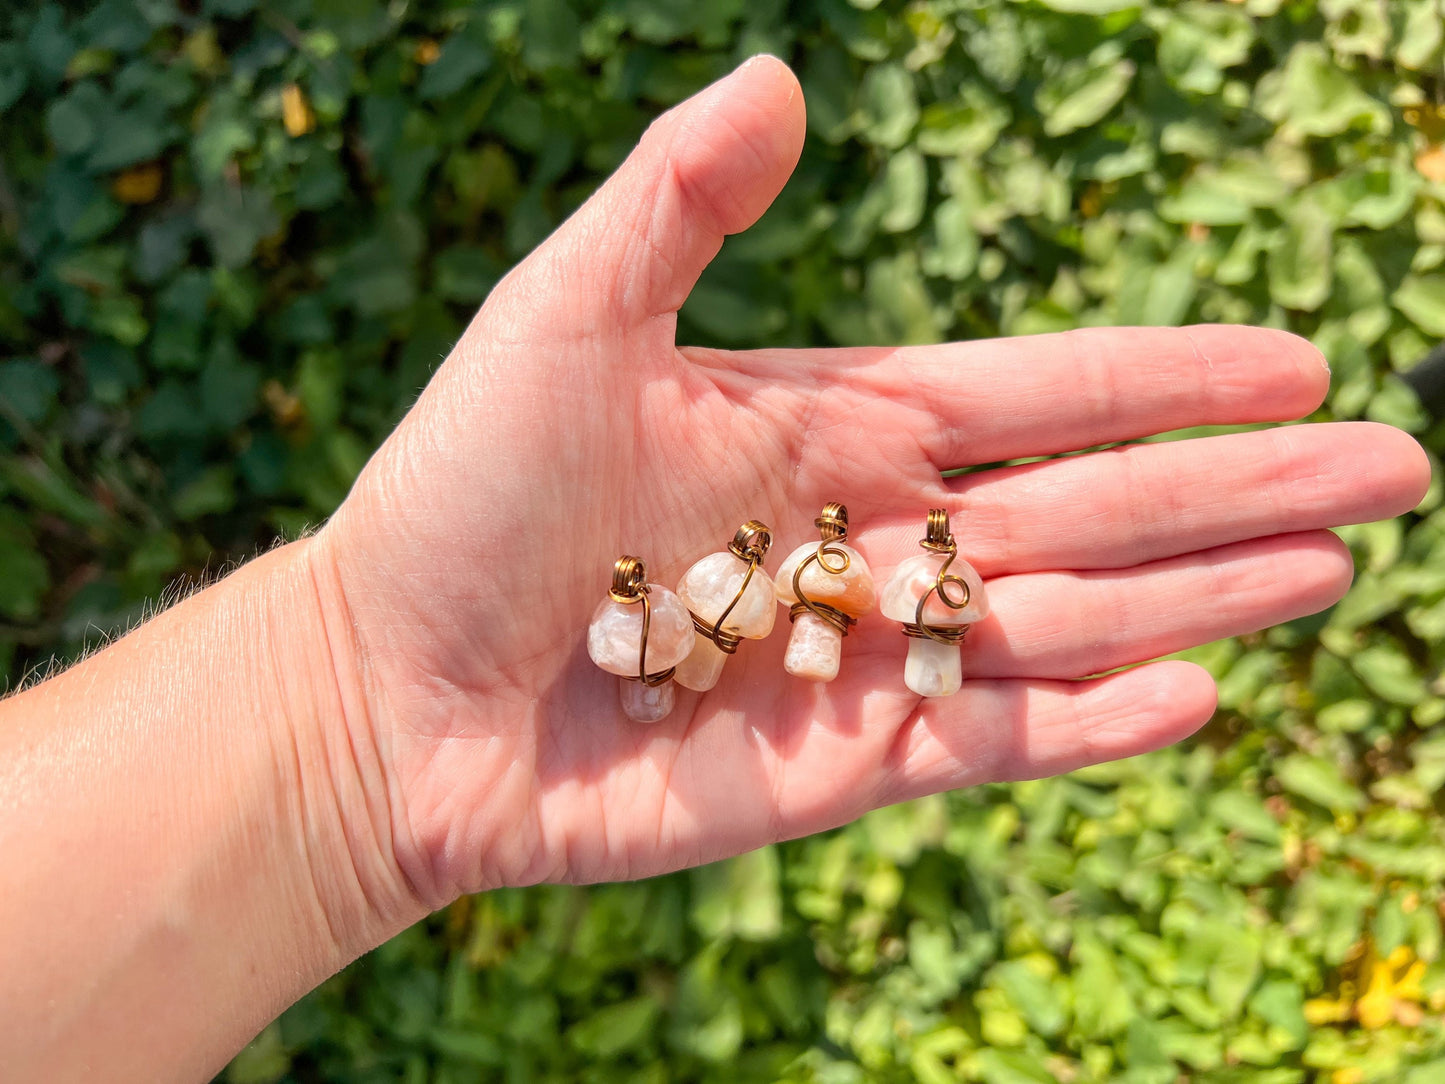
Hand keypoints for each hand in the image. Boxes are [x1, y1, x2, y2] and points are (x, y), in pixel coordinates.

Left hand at [306, 57, 1429, 912]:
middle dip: (1239, 484)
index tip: (1290, 357)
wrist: (387, 685)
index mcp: (832, 425)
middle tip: (1393, 464)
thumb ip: (674, 206)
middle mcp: (872, 537)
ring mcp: (864, 656)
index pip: (1036, 395)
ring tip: (1333, 563)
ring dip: (1203, 592)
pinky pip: (989, 742)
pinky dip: (1092, 724)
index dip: (1165, 376)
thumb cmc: (458, 494)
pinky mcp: (837, 767)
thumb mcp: (559, 318)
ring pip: (1065, 621)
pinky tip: (1199, 691)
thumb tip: (780, 82)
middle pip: (1091, 505)